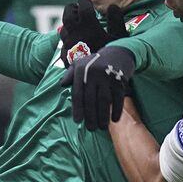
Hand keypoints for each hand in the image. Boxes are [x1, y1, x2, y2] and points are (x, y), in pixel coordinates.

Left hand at [59, 0, 119, 66]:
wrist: (98, 78)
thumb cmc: (111, 56)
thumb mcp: (119, 37)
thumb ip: (116, 20)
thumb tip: (113, 6)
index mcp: (87, 24)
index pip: (82, 5)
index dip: (84, 1)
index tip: (87, 1)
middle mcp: (74, 32)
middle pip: (68, 13)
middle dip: (72, 8)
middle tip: (77, 8)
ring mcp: (68, 44)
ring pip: (64, 28)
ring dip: (69, 24)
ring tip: (76, 25)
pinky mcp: (65, 55)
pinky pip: (63, 43)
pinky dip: (68, 39)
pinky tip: (73, 42)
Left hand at [60, 4, 132, 130]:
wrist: (118, 52)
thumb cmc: (96, 62)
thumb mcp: (80, 64)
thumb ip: (70, 74)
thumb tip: (62, 85)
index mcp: (81, 70)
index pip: (77, 93)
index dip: (77, 109)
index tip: (78, 121)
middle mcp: (93, 73)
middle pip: (90, 100)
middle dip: (90, 116)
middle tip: (91, 128)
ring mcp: (107, 76)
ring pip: (103, 101)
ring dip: (103, 116)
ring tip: (102, 127)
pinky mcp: (120, 80)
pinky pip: (117, 98)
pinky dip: (116, 110)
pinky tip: (114, 120)